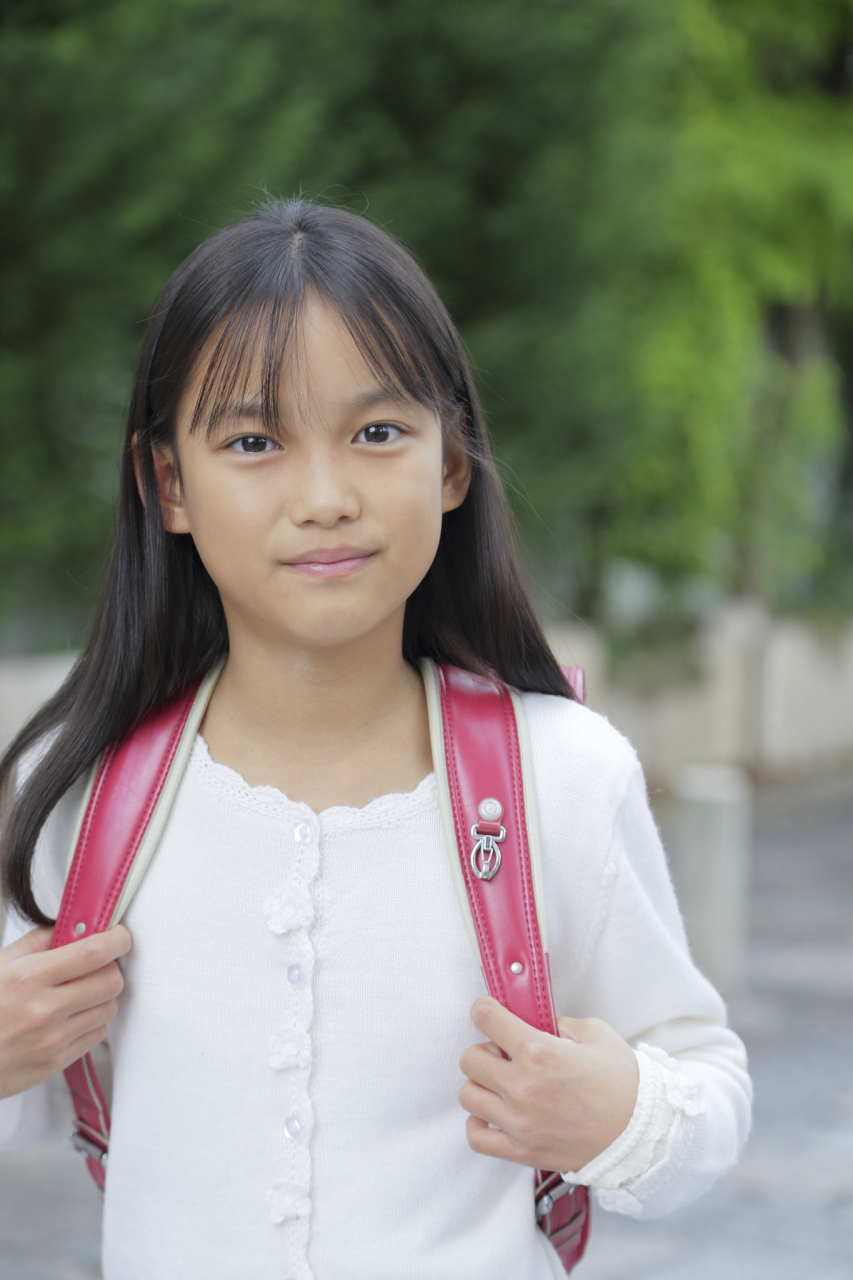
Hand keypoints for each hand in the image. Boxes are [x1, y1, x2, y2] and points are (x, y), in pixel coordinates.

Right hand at [0, 925, 130, 1098]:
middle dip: (110, 968)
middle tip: (97, 965)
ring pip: (108, 1008)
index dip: (117, 940)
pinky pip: (96, 1035)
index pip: (94, 953)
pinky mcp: (54, 1063)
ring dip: (101, 996)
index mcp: (28, 978)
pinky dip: (91, 1022)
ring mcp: (51, 1040)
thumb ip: (37, 942)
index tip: (119, 936)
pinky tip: (70, 1017)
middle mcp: (44, 1010)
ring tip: (78, 993)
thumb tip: (71, 927)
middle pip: (110, 981)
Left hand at [459, 995, 638, 1173]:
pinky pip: (476, 1136)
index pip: (486, 1019)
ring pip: (468, 1095)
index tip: (486, 1011)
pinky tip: (495, 1113)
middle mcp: (523, 1087)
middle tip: (503, 1052)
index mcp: (539, 1052)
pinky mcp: (522, 1151)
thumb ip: (556, 1024)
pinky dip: (479, 1123)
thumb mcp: (594, 1033)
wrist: (642, 1133)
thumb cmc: (622, 1083)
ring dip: (481, 1084)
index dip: (484, 1010)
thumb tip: (532, 1023)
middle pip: (469, 1058)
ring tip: (503, 1083)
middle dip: (484, 1049)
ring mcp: (520, 1123)